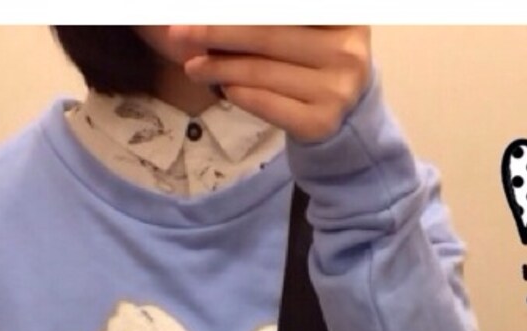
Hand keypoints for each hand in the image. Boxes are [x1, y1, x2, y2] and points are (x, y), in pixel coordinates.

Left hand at [176, 26, 371, 143]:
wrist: (347, 116)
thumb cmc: (316, 60)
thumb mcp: (304, 28)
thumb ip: (271, 18)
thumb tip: (210, 15)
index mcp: (344, 15)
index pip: (281, 10)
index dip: (236, 11)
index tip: (202, 10)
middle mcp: (347, 50)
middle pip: (265, 33)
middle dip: (215, 32)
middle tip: (179, 33)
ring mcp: (336, 90)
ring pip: (259, 71)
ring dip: (217, 67)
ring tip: (192, 66)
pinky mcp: (320, 122)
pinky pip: (264, 102)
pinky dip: (238, 93)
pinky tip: (222, 87)